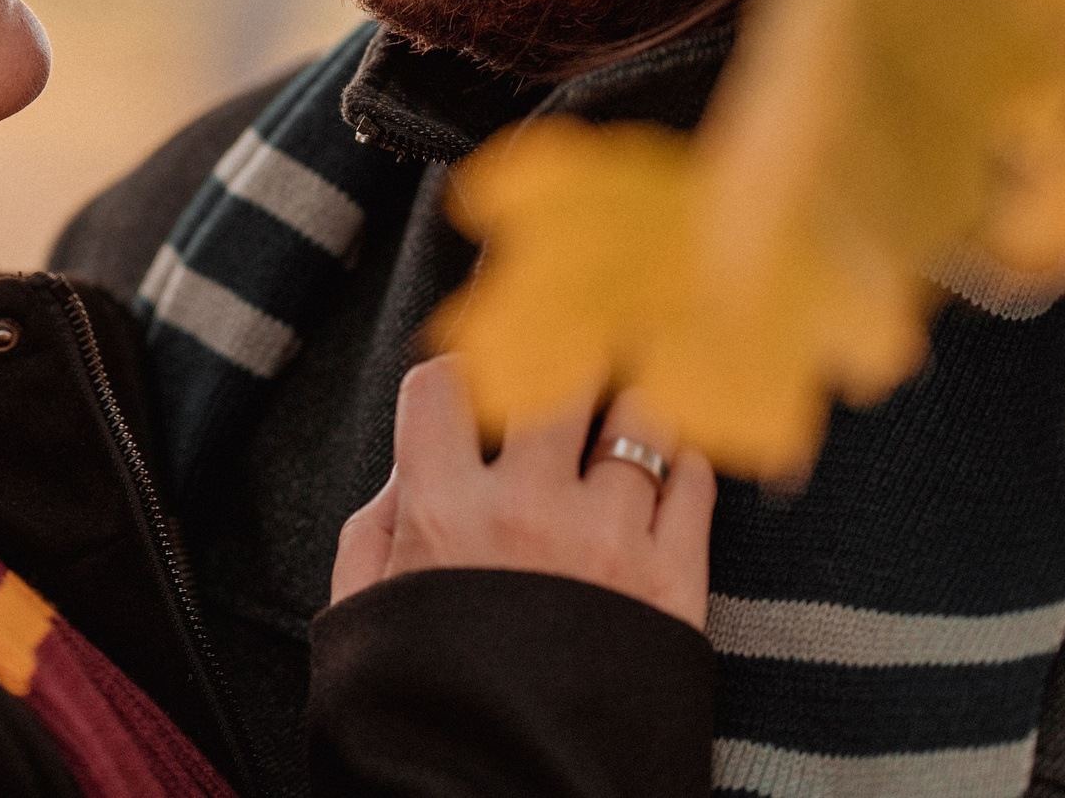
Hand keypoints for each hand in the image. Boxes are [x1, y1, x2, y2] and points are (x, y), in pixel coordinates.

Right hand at [330, 355, 714, 629]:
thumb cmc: (431, 709)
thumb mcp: (368, 617)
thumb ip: (376, 529)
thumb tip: (408, 468)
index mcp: (441, 514)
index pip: (446, 381)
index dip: (460, 366)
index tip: (478, 372)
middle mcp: (525, 511)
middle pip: (558, 370)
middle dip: (564, 354)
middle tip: (573, 357)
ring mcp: (606, 542)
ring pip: (639, 413)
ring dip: (631, 402)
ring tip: (627, 407)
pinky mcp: (673, 582)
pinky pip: (697, 480)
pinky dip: (685, 462)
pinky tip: (666, 472)